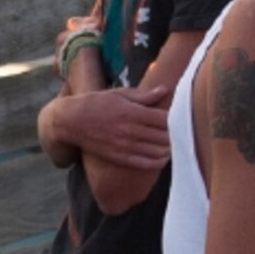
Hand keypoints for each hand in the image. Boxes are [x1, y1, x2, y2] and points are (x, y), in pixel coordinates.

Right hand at [58, 83, 173, 173]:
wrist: (72, 121)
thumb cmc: (97, 103)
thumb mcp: (119, 94)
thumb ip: (144, 96)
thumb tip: (165, 90)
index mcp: (132, 112)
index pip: (165, 119)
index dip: (177, 119)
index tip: (181, 117)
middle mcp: (130, 130)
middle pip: (164, 136)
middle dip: (176, 134)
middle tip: (183, 132)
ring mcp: (125, 146)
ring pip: (158, 151)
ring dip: (170, 149)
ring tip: (175, 144)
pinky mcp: (119, 158)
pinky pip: (145, 163)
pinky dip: (158, 161)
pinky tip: (164, 157)